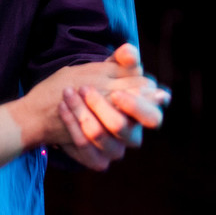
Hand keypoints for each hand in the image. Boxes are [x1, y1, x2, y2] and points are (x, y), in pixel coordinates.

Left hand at [56, 44, 169, 170]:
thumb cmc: (96, 83)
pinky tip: (63, 108)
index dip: (136, 107)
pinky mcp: (97, 161)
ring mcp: (116, 150)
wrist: (62, 104)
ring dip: (80, 112)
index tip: (117, 93)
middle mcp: (133, 135)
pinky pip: (84, 148)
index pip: (153, 117)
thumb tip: (130, 53)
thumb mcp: (109, 67)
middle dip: (100, 106)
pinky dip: (70, 126)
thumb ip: (123, 58)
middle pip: (122, 127)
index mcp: (144, 113)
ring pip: (99, 136)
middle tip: (84, 88)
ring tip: (68, 93)